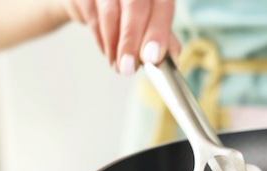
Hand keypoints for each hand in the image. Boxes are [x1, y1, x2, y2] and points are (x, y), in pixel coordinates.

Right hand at [62, 0, 181, 73]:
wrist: (95, 0)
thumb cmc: (129, 11)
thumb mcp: (151, 20)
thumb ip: (163, 36)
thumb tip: (173, 61)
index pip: (163, 4)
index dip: (158, 31)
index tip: (152, 58)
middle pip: (135, 6)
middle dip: (132, 40)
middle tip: (129, 68)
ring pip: (111, 14)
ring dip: (115, 46)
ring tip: (120, 66)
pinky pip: (93, 19)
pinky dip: (102, 41)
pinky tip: (109, 53)